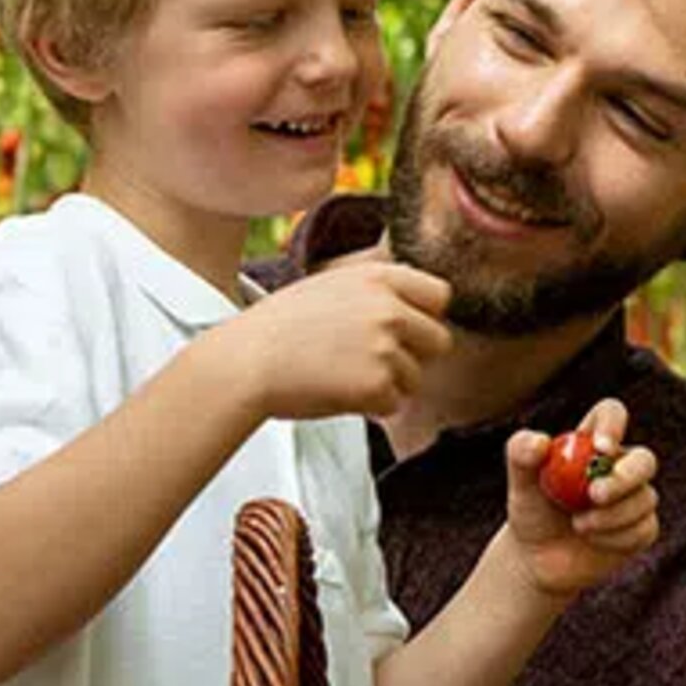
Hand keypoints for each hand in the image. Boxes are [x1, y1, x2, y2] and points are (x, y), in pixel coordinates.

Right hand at [206, 261, 452, 419]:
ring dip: (388, 385)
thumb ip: (373, 291)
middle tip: (375, 363)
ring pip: (416, 378)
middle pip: (439, 341)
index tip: (404, 332)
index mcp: (378, 278)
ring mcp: (385, 347)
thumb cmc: (277, 328)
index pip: (439, 295)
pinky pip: (394, 404)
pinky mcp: (377, 385)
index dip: (424, 317)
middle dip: (414, 357)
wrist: (245, 362)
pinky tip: (338, 393)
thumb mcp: (329, 285)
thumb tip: (409, 304)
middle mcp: (388, 308)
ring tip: (343, 377)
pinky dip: (371, 408)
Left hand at [502, 398, 659, 600]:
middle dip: (625, 477)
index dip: (613, 425)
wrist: (540, 558)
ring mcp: (636, 497)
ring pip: (645, 498)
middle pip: (645, 459)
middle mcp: (621, 466)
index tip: (600, 448)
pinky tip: (593, 540)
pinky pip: (644, 528)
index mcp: (592, 443)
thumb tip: (540, 442)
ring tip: (579, 526)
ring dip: (611, 516)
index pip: (611, 414)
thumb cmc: (532, 511)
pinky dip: (616, 538)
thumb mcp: (520, 483)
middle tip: (595, 495)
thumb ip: (521, 455)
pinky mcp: (643, 528)